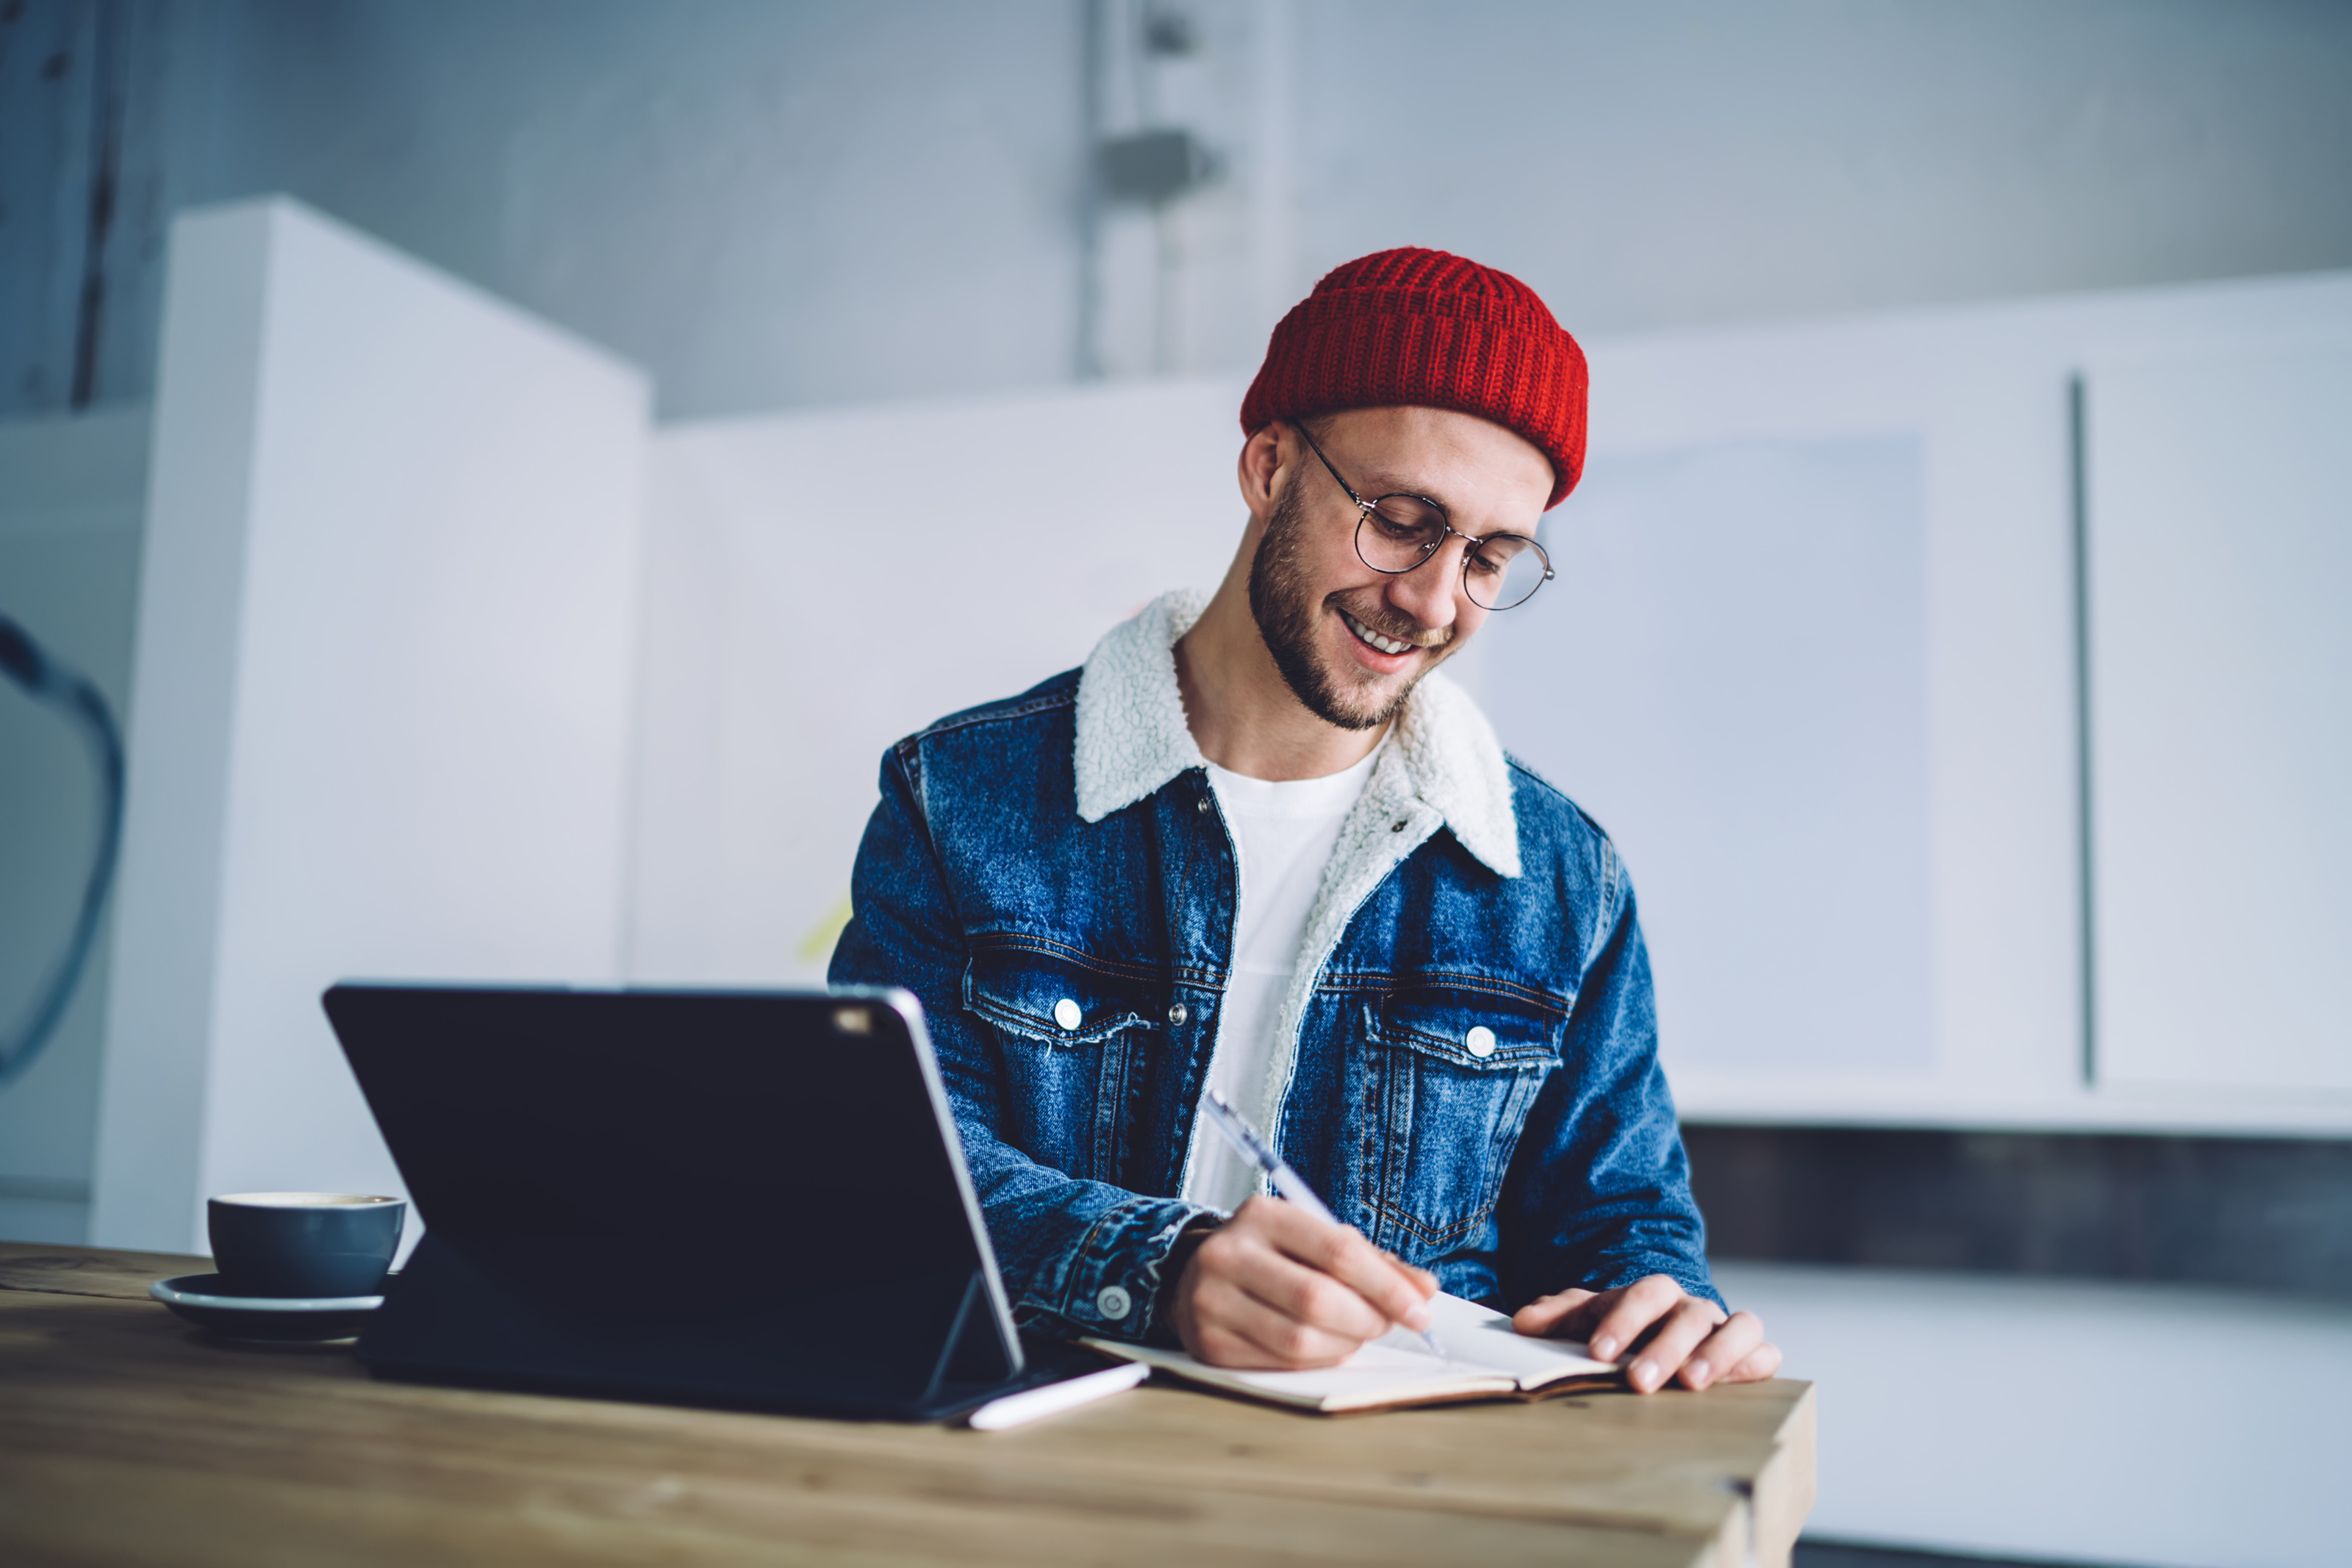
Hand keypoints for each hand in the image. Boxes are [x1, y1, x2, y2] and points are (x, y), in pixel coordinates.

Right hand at [1165, 1195, 1437, 1367]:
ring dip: (1345, 1344)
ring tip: (1353, 1333)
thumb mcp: (1313, 1239)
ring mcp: (1212, 1301)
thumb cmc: (1270, 1256)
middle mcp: (1229, 1254)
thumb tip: (1424, 1290)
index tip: (1419, 1309)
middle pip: (1318, 1300)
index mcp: (1262, 1216)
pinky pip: (1280, 1363)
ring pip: (1300, 1340)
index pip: (1337, 1252)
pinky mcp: (1209, 1343)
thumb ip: (1369, 1261)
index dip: (1387, 1286)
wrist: (1191, 1274)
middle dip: (1368, 1319)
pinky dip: (1316, 1360)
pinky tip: (1323, 1346)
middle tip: (1386, 1324)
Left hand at [1512, 1275, 1779, 1393]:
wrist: (1660, 1335)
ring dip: (1716, 1353)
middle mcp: (1692, 1308)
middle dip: (1663, 1347)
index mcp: (1653, 1294)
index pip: (1644, 1294)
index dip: (1623, 1320)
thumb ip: (1558, 1317)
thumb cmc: (1621, 1329)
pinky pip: (1765, 1351)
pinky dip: (1757, 1361)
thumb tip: (1523, 1322)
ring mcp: (1725, 1330)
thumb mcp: (1587, 1321)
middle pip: (1687, 1315)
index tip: (1597, 1351)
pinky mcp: (1751, 1355)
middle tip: (1638, 1380)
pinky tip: (1744, 1381)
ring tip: (1691, 1383)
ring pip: (1737, 1326)